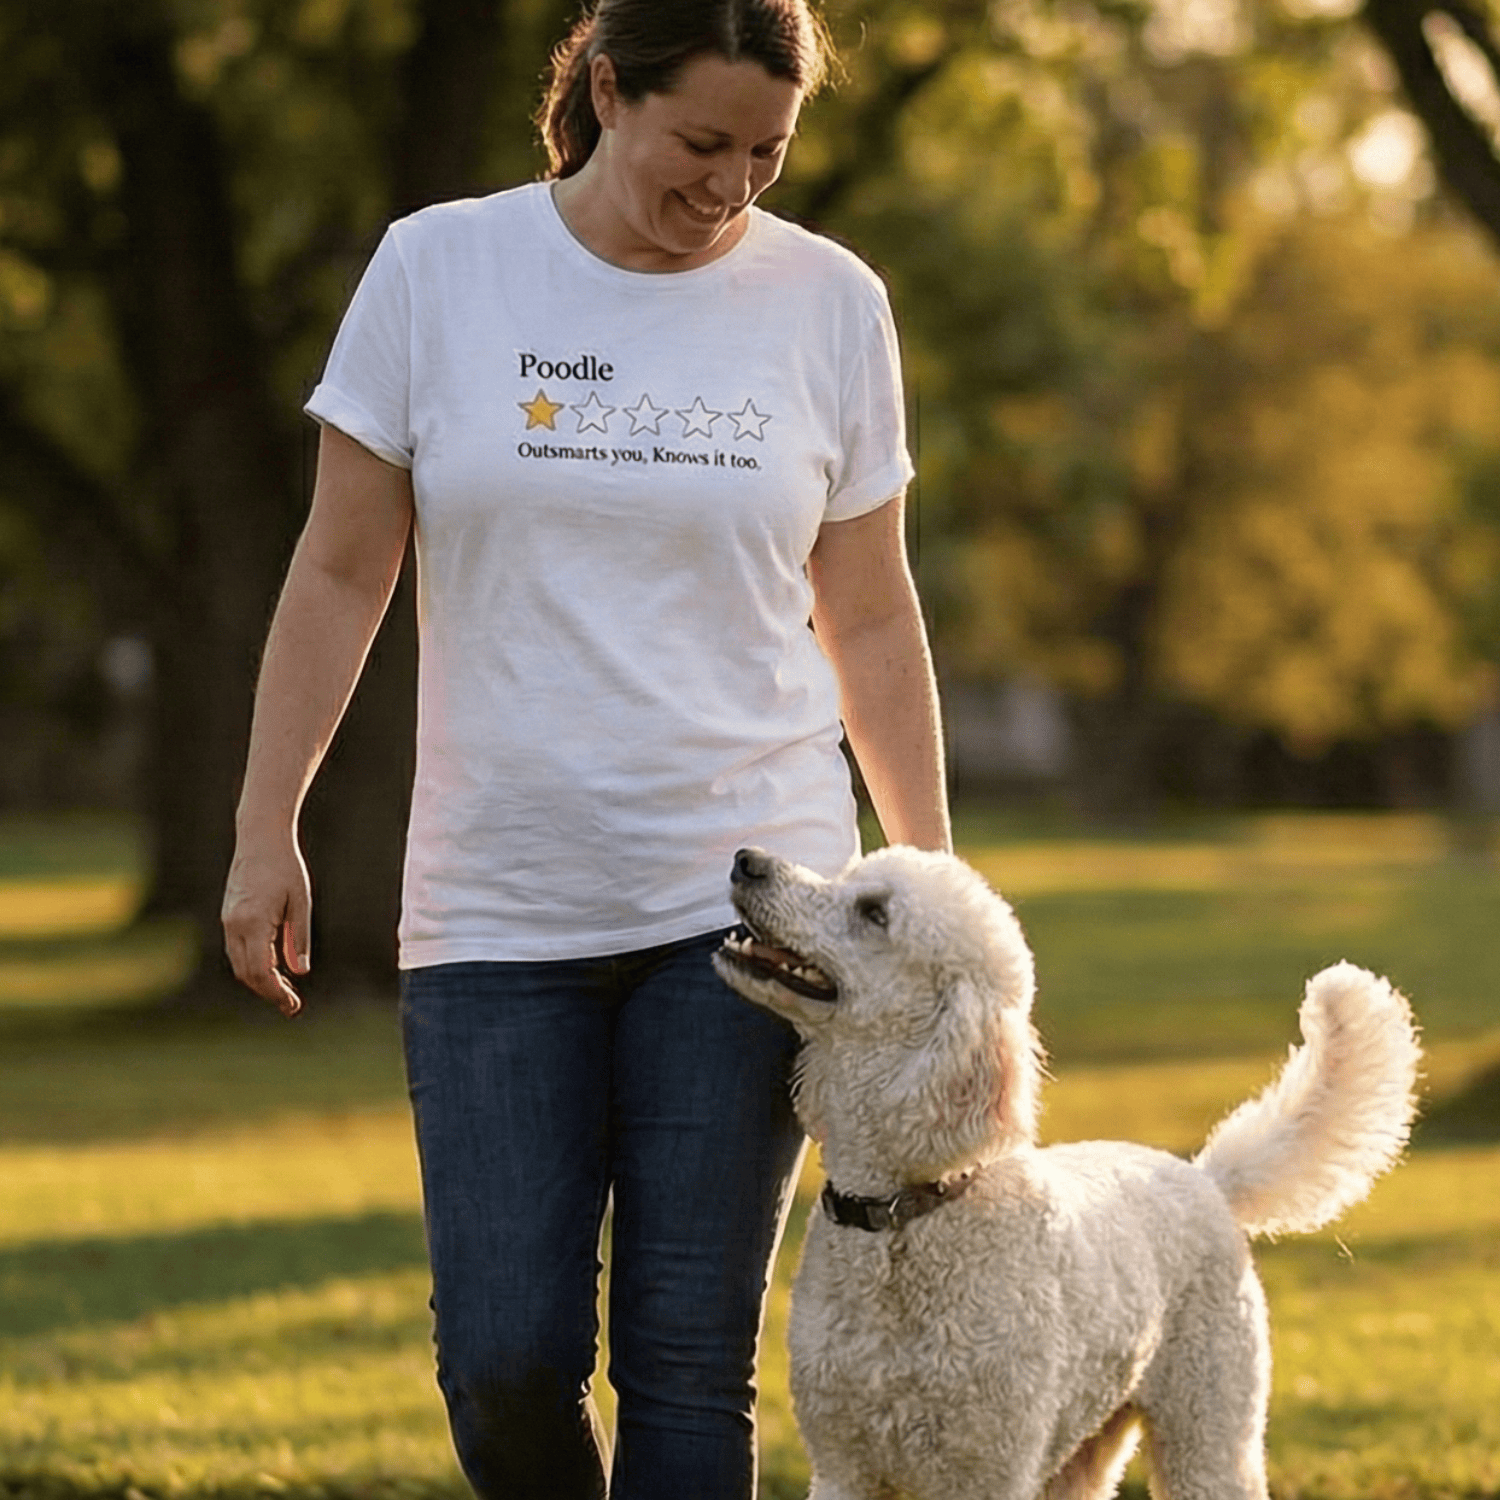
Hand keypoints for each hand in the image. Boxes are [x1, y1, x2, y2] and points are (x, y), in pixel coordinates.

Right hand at [222, 836, 311, 1016]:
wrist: (260, 839)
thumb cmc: (286, 866)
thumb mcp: (302, 902)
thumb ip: (299, 938)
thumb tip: (300, 971)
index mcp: (254, 922)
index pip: (261, 972)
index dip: (276, 993)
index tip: (293, 1006)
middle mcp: (234, 925)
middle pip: (247, 973)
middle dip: (268, 992)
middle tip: (292, 1005)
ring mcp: (228, 921)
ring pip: (239, 963)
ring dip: (260, 980)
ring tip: (285, 990)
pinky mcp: (228, 916)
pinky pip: (238, 950)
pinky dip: (254, 964)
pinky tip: (274, 967)